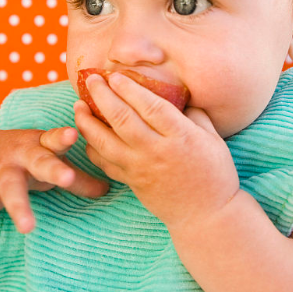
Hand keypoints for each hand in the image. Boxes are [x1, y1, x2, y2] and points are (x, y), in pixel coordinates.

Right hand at [0, 128, 108, 253]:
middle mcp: (21, 156)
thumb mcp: (52, 161)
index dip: (64, 137)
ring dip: (19, 207)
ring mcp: (1, 173)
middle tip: (66, 178)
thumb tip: (108, 190)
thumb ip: (78, 177)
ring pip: (10, 188)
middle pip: (38, 162)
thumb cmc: (32, 159)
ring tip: (28, 228)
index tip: (73, 134)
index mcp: (42, 144)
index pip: (55, 139)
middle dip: (52, 169)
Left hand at [73, 72, 239, 230]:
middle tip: (92, 80)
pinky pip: (104, 163)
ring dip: (88, 122)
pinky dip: (92, 147)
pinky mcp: (132, 182)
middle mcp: (157, 152)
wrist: (206, 216)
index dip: (130, 88)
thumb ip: (195, 114)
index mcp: (181, 137)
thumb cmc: (214, 174)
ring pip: (106, 142)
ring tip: (78, 105)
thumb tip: (177, 95)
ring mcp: (141, 169)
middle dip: (103, 96)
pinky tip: (87, 134)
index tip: (115, 74)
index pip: (151, 107)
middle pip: (123, 119)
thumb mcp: (214, 139)